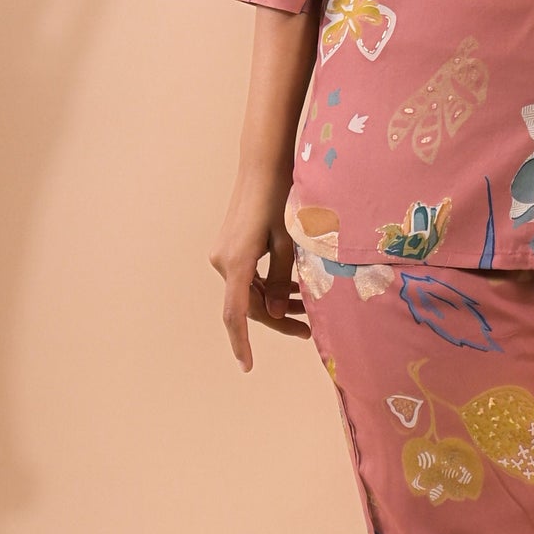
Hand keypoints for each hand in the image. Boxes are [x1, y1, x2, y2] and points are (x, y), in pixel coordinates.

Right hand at [209, 181, 310, 371]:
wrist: (263, 166)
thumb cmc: (280, 199)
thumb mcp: (288, 243)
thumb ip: (282, 280)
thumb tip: (277, 314)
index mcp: (237, 263)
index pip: (235, 314)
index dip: (241, 343)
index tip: (248, 366)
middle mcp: (224, 262)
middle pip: (248, 305)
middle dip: (278, 319)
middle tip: (309, 330)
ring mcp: (224, 255)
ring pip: (249, 292)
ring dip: (276, 302)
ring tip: (308, 310)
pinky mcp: (230, 248)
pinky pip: (248, 277)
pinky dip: (268, 286)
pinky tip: (293, 290)